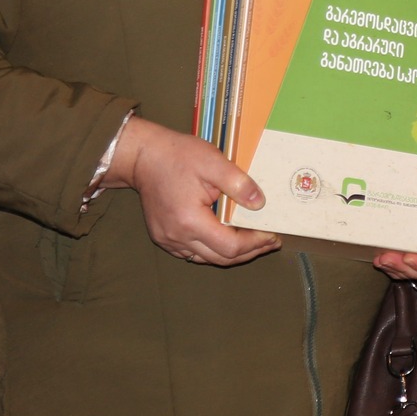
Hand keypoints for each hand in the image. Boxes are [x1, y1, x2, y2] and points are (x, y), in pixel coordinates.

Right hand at [105, 117, 281, 265]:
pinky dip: (213, 250)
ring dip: (232, 254)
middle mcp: (177, 237)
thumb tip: (259, 204)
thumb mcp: (213, 162)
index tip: (272, 235)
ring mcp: (168, 239)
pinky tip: (227, 239)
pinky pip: (193, 253)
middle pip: (220, 258)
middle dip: (249, 252)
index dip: (255, 243)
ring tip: (254, 242)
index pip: (230, 246)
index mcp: (190, 221)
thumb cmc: (178, 156)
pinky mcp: (163, 237)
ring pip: (207, 258)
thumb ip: (239, 184)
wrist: (144, 157)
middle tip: (270, 242)